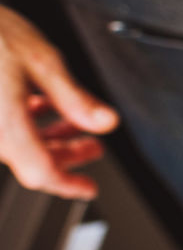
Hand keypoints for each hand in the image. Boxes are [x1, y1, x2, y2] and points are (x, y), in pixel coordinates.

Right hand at [0, 7, 116, 198]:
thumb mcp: (42, 62)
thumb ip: (74, 98)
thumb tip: (105, 122)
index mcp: (5, 125)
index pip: (39, 172)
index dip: (68, 184)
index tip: (88, 188)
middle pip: (30, 158)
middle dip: (66, 154)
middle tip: (93, 148)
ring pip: (17, 141)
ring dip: (50, 136)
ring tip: (76, 122)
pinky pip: (3, 125)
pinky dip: (26, 121)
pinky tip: (41, 103)